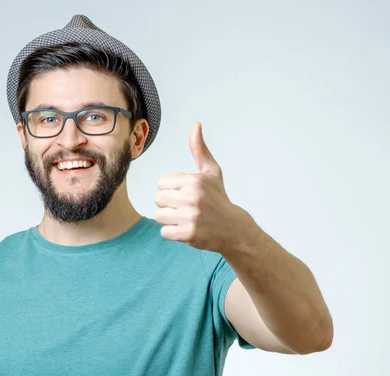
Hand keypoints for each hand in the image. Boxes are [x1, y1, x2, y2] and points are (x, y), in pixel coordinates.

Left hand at [154, 121, 246, 252]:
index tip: (187, 194)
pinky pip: (164, 232)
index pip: (162, 183)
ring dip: (170, 219)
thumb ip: (199, 149)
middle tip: (186, 208)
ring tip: (186, 218)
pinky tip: (187, 229)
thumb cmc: (218, 198)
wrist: (233, 229)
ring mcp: (190, 217)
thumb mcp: (211, 172)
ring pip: (159, 216)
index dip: (172, 189)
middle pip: (158, 199)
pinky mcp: (188, 234)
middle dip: (169, 204)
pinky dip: (173, 233)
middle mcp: (192, 197)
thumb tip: (196, 124)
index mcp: (194, 180)